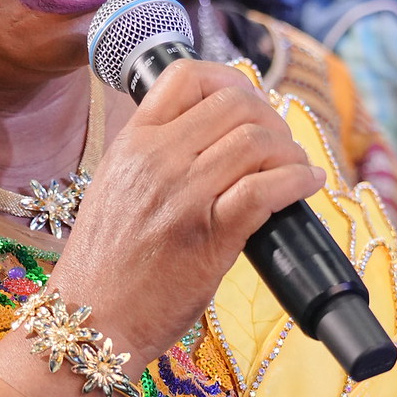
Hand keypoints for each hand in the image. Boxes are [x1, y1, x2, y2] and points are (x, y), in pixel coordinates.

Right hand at [54, 59, 323, 362]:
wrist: (90, 320)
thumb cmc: (104, 266)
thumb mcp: (116, 189)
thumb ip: (154, 159)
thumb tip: (210, 141)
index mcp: (133, 143)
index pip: (186, 76)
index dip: (229, 80)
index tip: (247, 102)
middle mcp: (157, 159)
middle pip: (234, 103)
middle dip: (270, 117)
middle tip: (279, 144)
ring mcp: (184, 196)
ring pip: (256, 140)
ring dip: (288, 151)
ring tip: (294, 169)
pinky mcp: (210, 236)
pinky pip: (265, 189)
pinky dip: (297, 181)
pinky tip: (306, 186)